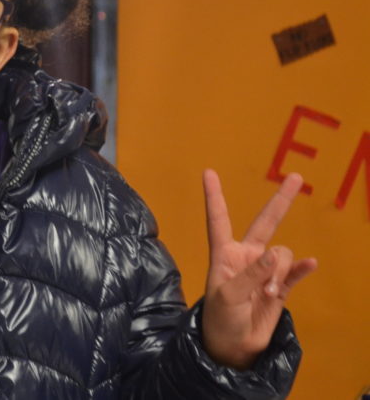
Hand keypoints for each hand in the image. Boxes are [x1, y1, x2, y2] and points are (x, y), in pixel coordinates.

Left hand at [200, 170, 316, 369]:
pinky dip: (302, 268)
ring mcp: (265, 270)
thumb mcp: (228, 296)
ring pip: (282, 254)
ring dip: (278, 272)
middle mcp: (246, 256)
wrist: (233, 346)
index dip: (214, 197)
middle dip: (281, 201)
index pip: (218, 220)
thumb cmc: (220, 318)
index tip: (208, 172)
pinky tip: (310, 265)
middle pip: (265, 222)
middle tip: (297, 177)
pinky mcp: (280, 286)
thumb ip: (251, 274)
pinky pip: (295, 271)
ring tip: (266, 294)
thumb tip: (274, 253)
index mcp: (224, 254)